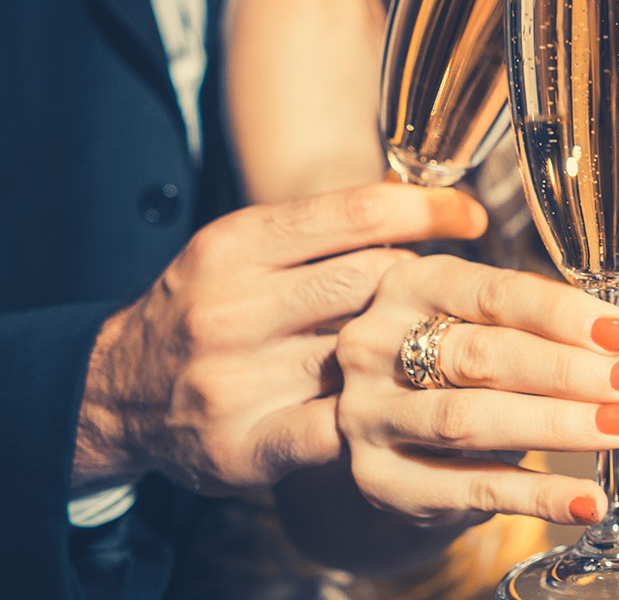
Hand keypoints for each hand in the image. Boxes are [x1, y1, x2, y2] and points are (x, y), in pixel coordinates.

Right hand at [75, 183, 485, 493]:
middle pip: (373, 280)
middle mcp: (230, 307)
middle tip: (451, 297)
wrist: (113, 394)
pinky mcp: (242, 446)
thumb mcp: (246, 248)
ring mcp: (233, 380)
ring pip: (366, 353)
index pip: (358, 213)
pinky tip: (399, 405)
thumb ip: (324, 230)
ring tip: (432, 348)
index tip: (472, 216)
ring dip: (411, 351)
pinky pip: (340, 428)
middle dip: (423, 287)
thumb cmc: (207, 308)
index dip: (429, 210)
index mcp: (236, 244)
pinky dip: (378, 415)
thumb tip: (431, 206)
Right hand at [333, 254, 618, 528]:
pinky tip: (588, 500)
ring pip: (470, 419)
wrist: (396, 427)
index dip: (565, 314)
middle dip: (569, 371)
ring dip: (558, 425)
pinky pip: (469, 490)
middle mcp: (375, 344)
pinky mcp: (379, 480)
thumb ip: (556, 323)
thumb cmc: (462, 359)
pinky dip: (537, 497)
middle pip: (482, 356)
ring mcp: (369, 414)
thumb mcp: (492, 323)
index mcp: (411, 286)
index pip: (495, 293)